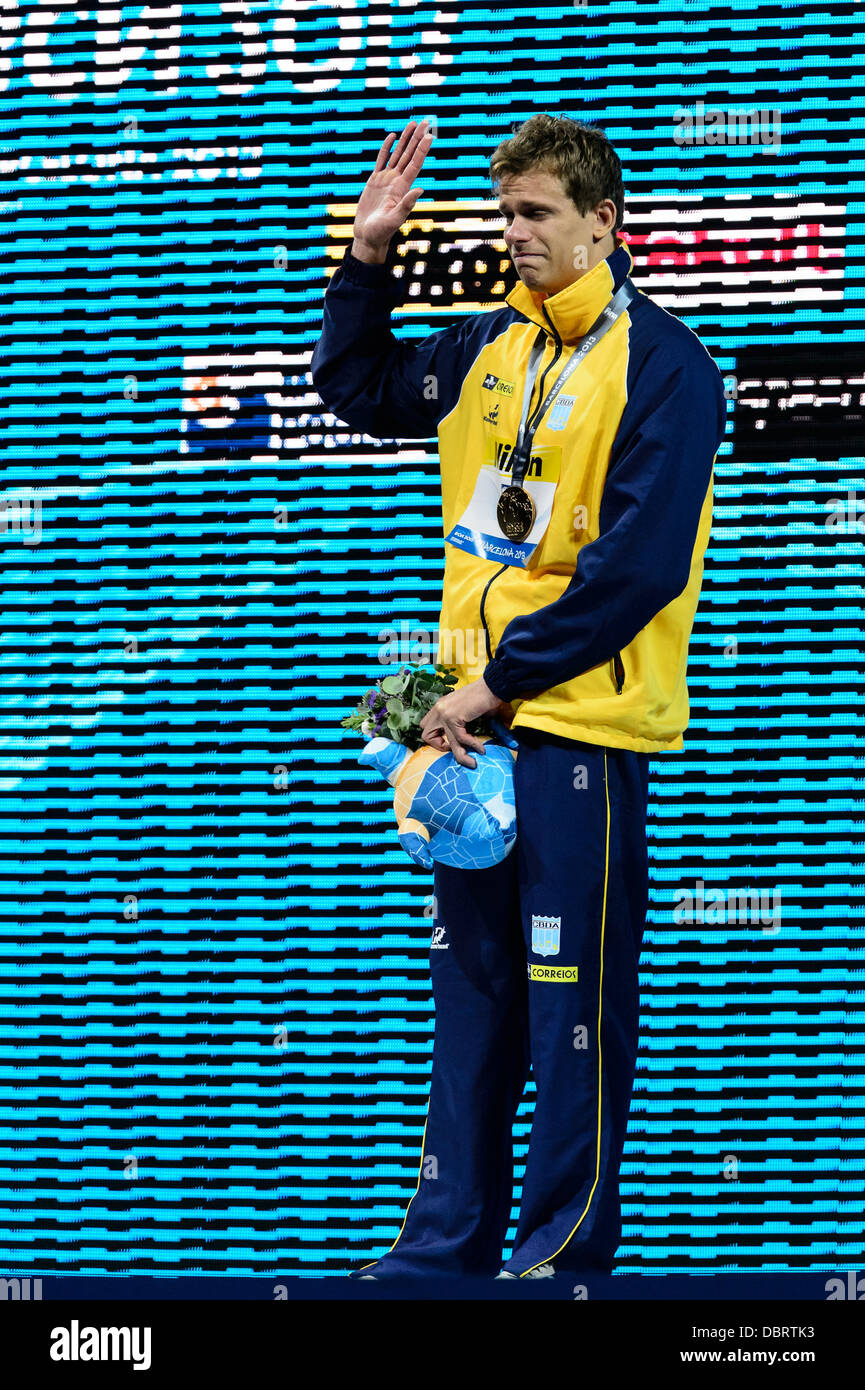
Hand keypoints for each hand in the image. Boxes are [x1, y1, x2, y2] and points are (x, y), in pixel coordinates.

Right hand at [351, 120, 433, 261]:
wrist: (368, 237)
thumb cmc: (381, 232)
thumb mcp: (394, 219)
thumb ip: (407, 204)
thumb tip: (420, 189)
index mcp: (402, 188)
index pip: (415, 164)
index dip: (422, 149)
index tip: (430, 135)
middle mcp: (396, 181)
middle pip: (409, 154)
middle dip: (417, 138)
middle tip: (426, 121)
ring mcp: (386, 180)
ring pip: (397, 154)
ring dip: (405, 139)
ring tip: (413, 124)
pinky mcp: (374, 181)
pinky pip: (381, 160)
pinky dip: (387, 148)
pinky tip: (392, 137)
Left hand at [419, 676, 512, 769]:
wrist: (491, 686)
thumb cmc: (483, 697)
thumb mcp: (466, 710)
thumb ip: (461, 723)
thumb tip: (465, 742)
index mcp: (440, 706)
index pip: (426, 726)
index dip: (436, 738)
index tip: (450, 741)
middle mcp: (439, 709)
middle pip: (426, 735)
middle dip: (438, 746)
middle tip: (453, 749)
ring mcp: (444, 713)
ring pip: (448, 742)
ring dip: (461, 756)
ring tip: (472, 763)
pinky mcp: (454, 717)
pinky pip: (461, 738)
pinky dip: (473, 746)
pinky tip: (481, 749)